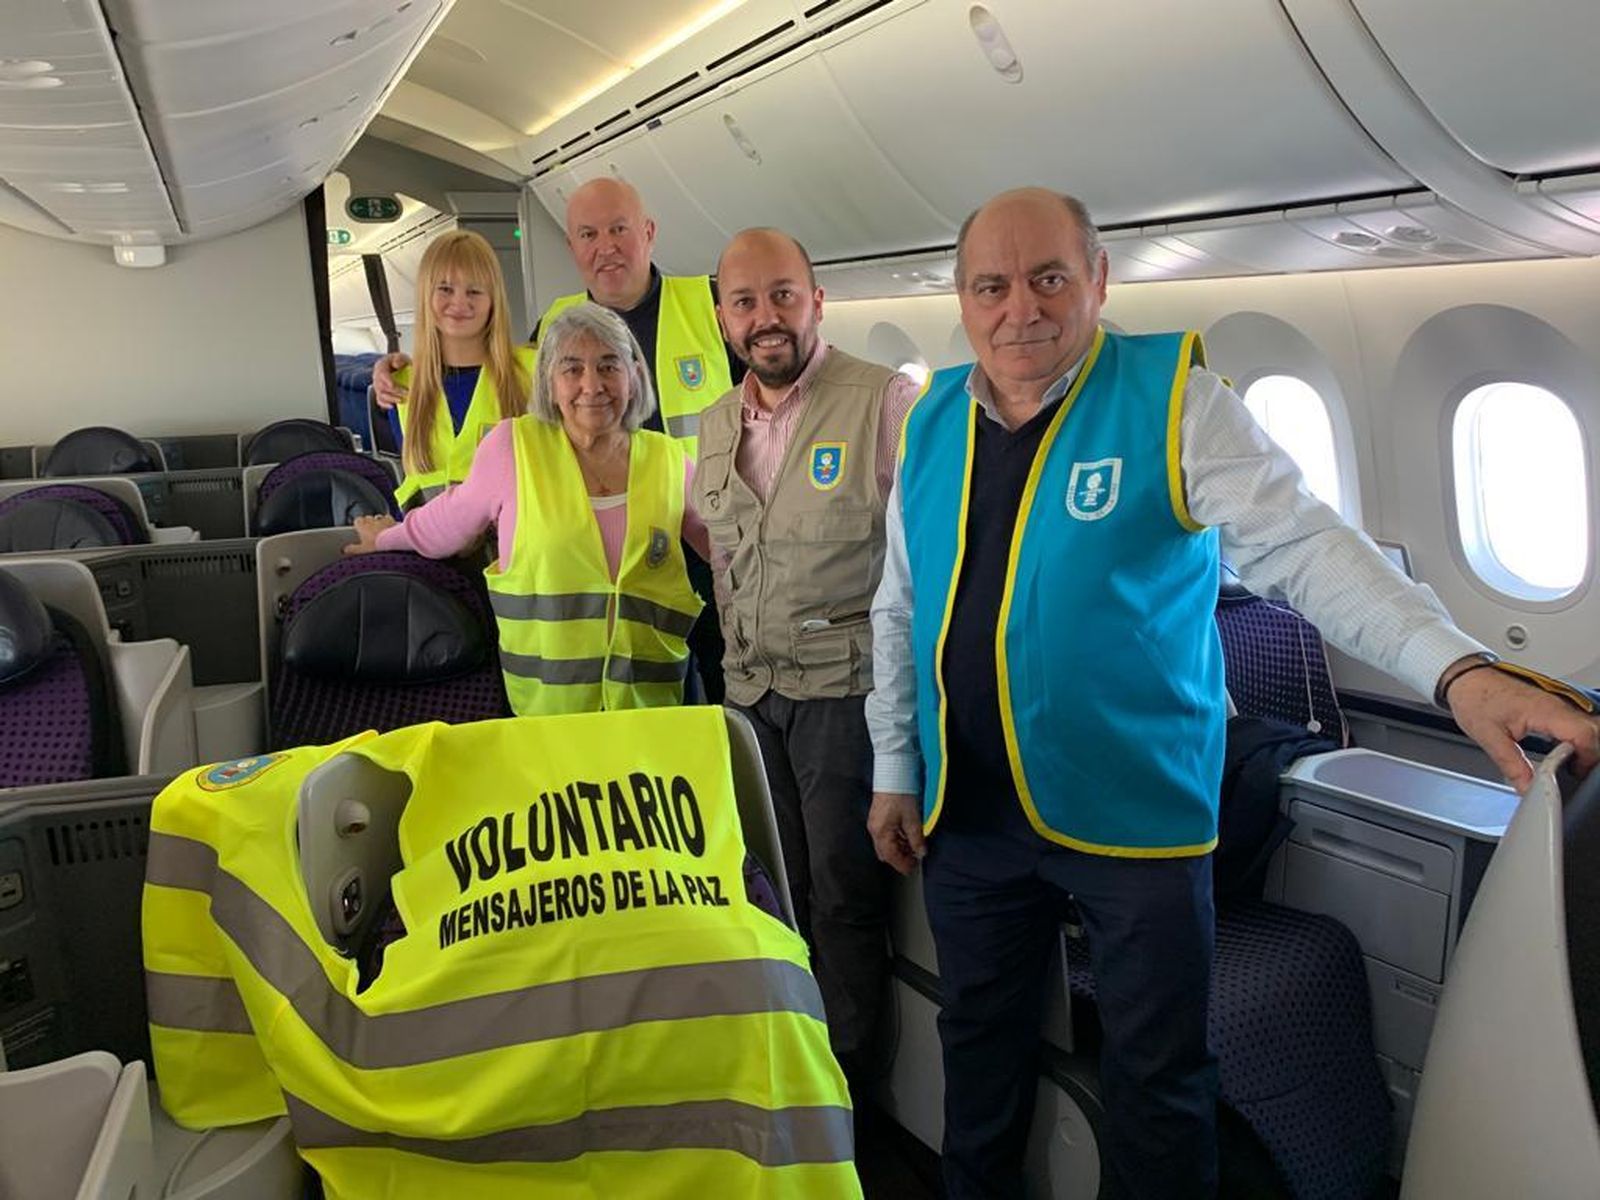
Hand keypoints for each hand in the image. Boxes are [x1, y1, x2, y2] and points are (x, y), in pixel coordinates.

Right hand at [343, 515, 396, 554]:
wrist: (394, 543)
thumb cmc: (377, 546)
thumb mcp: (361, 550)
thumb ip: (352, 549)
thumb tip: (346, 550)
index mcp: (362, 525)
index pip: (357, 520)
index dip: (358, 525)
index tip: (359, 530)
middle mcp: (373, 520)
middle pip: (368, 518)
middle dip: (369, 524)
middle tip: (370, 533)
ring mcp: (384, 519)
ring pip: (379, 518)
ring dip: (379, 523)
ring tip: (380, 531)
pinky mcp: (394, 521)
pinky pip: (390, 520)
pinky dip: (390, 524)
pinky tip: (390, 530)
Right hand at [371, 352, 411, 408]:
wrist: (398, 367)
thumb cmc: (400, 362)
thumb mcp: (401, 356)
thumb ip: (400, 358)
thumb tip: (396, 364)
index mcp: (380, 366)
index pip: (382, 374)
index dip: (388, 381)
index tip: (395, 385)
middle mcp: (376, 376)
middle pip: (381, 386)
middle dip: (394, 391)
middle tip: (406, 393)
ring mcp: (377, 386)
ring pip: (380, 394)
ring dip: (391, 398)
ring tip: (402, 400)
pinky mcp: (380, 393)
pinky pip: (379, 400)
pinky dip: (385, 404)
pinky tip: (392, 406)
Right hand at [868, 791, 925, 874]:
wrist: (893, 773)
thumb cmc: (901, 793)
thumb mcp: (913, 819)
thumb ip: (917, 839)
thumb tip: (921, 852)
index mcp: (882, 833)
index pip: (892, 857)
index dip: (903, 865)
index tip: (913, 868)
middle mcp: (875, 830)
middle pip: (885, 853)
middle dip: (899, 858)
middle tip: (914, 859)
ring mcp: (875, 823)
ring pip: (885, 844)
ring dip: (898, 848)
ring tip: (913, 846)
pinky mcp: (878, 816)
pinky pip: (885, 835)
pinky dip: (895, 839)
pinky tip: (906, 835)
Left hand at [1446, 666, 1599, 791]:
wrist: (1465, 678)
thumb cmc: (1474, 698)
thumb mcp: (1489, 738)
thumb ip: (1511, 765)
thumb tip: (1527, 788)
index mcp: (1544, 710)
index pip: (1584, 734)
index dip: (1586, 758)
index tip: (1574, 774)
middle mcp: (1554, 705)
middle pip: (1591, 730)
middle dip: (1588, 755)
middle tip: (1571, 773)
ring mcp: (1554, 704)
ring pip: (1585, 726)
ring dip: (1581, 747)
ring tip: (1566, 765)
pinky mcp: (1549, 706)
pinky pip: (1572, 722)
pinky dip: (1573, 739)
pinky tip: (1560, 752)